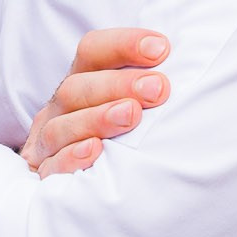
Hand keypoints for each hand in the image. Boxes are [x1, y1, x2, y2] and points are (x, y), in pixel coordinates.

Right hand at [19, 28, 171, 177]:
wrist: (94, 191)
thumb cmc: (125, 137)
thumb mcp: (135, 103)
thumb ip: (152, 83)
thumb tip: (192, 60)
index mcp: (82, 81)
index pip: (93, 50)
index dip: (124, 44)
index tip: (162, 49)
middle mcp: (60, 109)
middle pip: (76, 87)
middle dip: (117, 84)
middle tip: (157, 89)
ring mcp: (46, 143)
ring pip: (61, 126)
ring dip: (98, 118)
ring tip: (131, 115)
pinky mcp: (43, 177)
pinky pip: (49, 167)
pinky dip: (71, 158)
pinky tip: (95, 152)